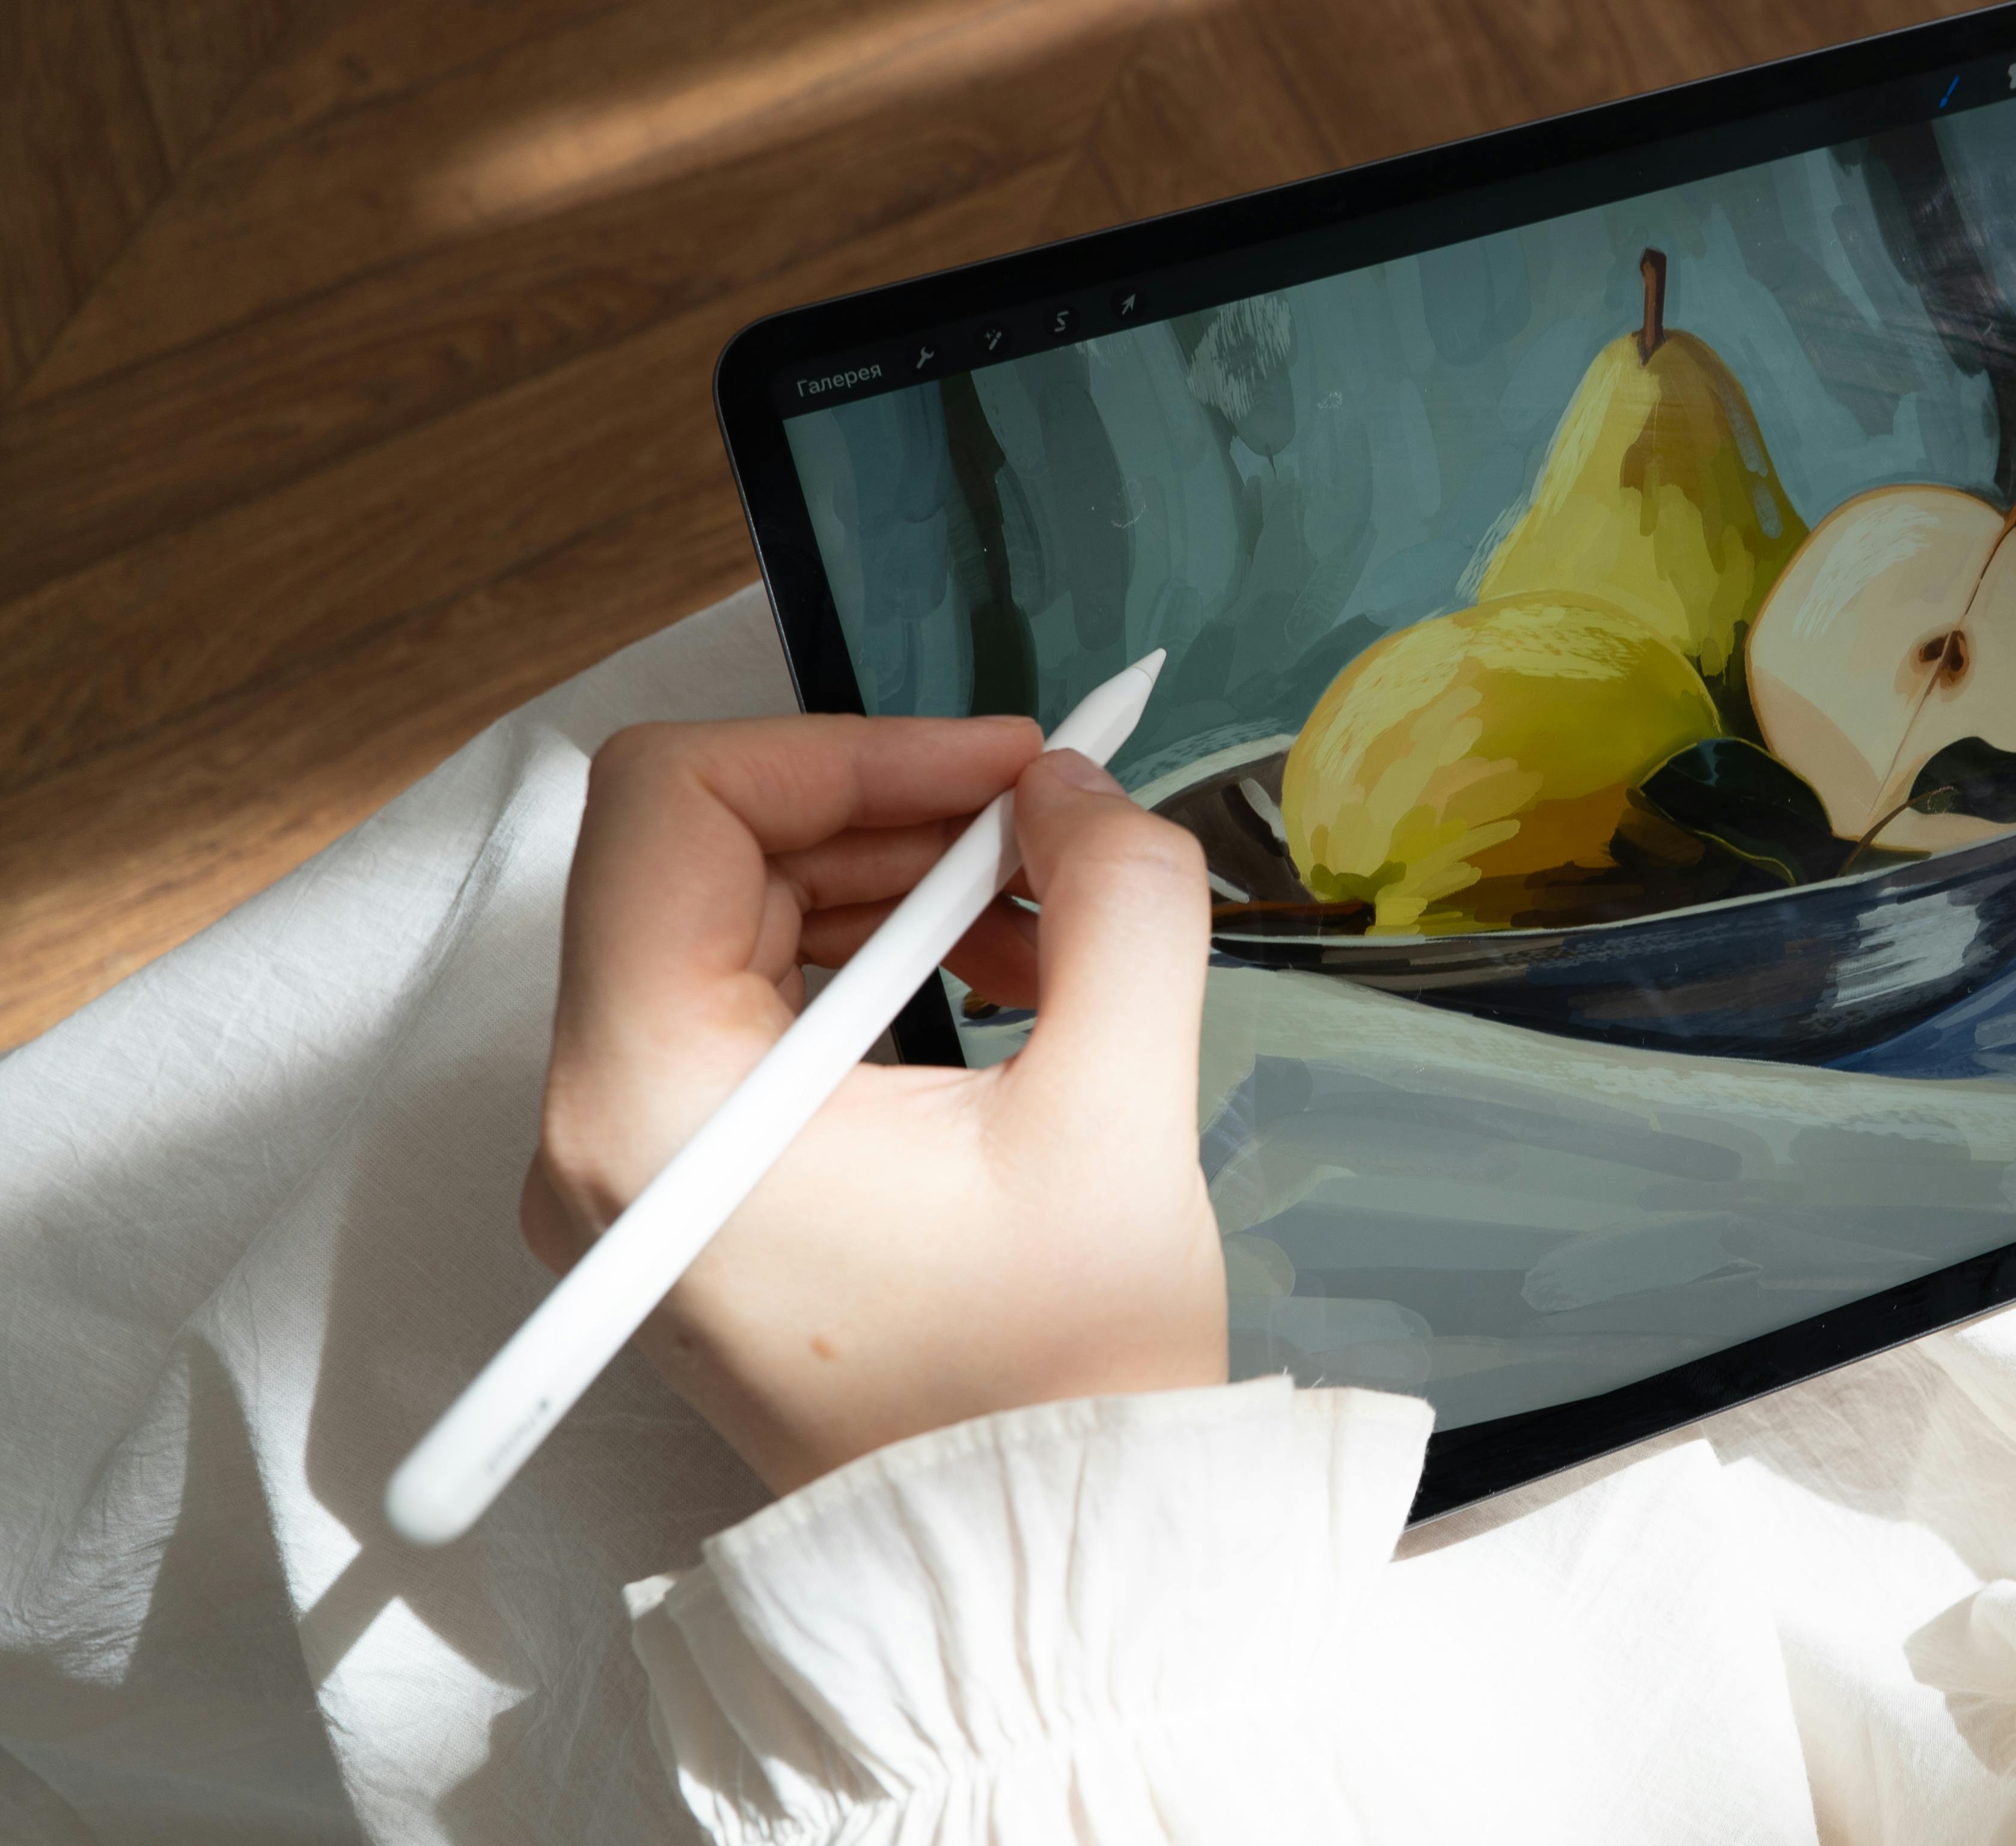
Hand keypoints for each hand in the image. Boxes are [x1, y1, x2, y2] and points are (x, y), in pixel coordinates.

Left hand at [526, 715, 1227, 1492]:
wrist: (1027, 1569)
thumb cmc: (1051, 1381)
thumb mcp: (1120, 1113)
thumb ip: (1118, 902)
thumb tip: (1074, 787)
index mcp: (649, 1102)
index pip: (676, 800)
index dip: (850, 746)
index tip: (1003, 763)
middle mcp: (595, 1128)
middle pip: (700, 853)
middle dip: (889, 811)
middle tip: (1051, 825)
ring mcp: (626, 1168)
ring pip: (730, 920)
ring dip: (892, 883)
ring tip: (1051, 916)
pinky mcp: (682, 1196)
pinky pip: (751, 1010)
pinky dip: (871, 961)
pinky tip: (1004, 981)